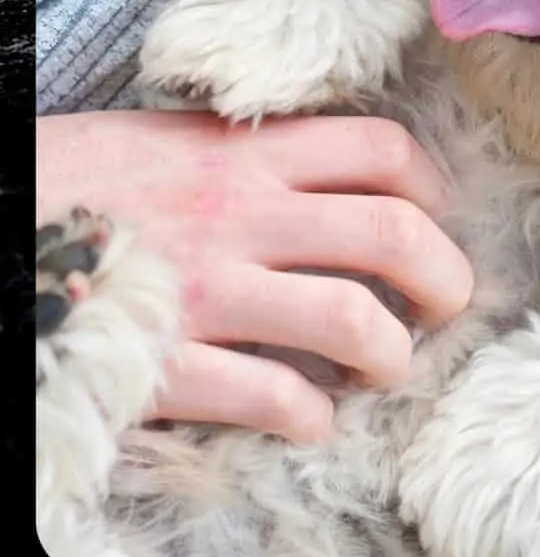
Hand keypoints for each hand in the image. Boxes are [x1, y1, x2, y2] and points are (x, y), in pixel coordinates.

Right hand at [36, 111, 472, 443]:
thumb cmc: (78, 182)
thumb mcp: (170, 141)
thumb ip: (253, 155)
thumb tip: (332, 177)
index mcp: (245, 153)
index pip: (380, 150)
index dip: (430, 189)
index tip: (435, 220)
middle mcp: (241, 213)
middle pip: (392, 233)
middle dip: (444, 277)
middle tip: (442, 305)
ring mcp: (208, 289)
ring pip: (350, 318)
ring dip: (391, 352)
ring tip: (387, 363)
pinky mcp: (168, 362)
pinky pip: (270, 395)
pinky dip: (310, 414)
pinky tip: (311, 416)